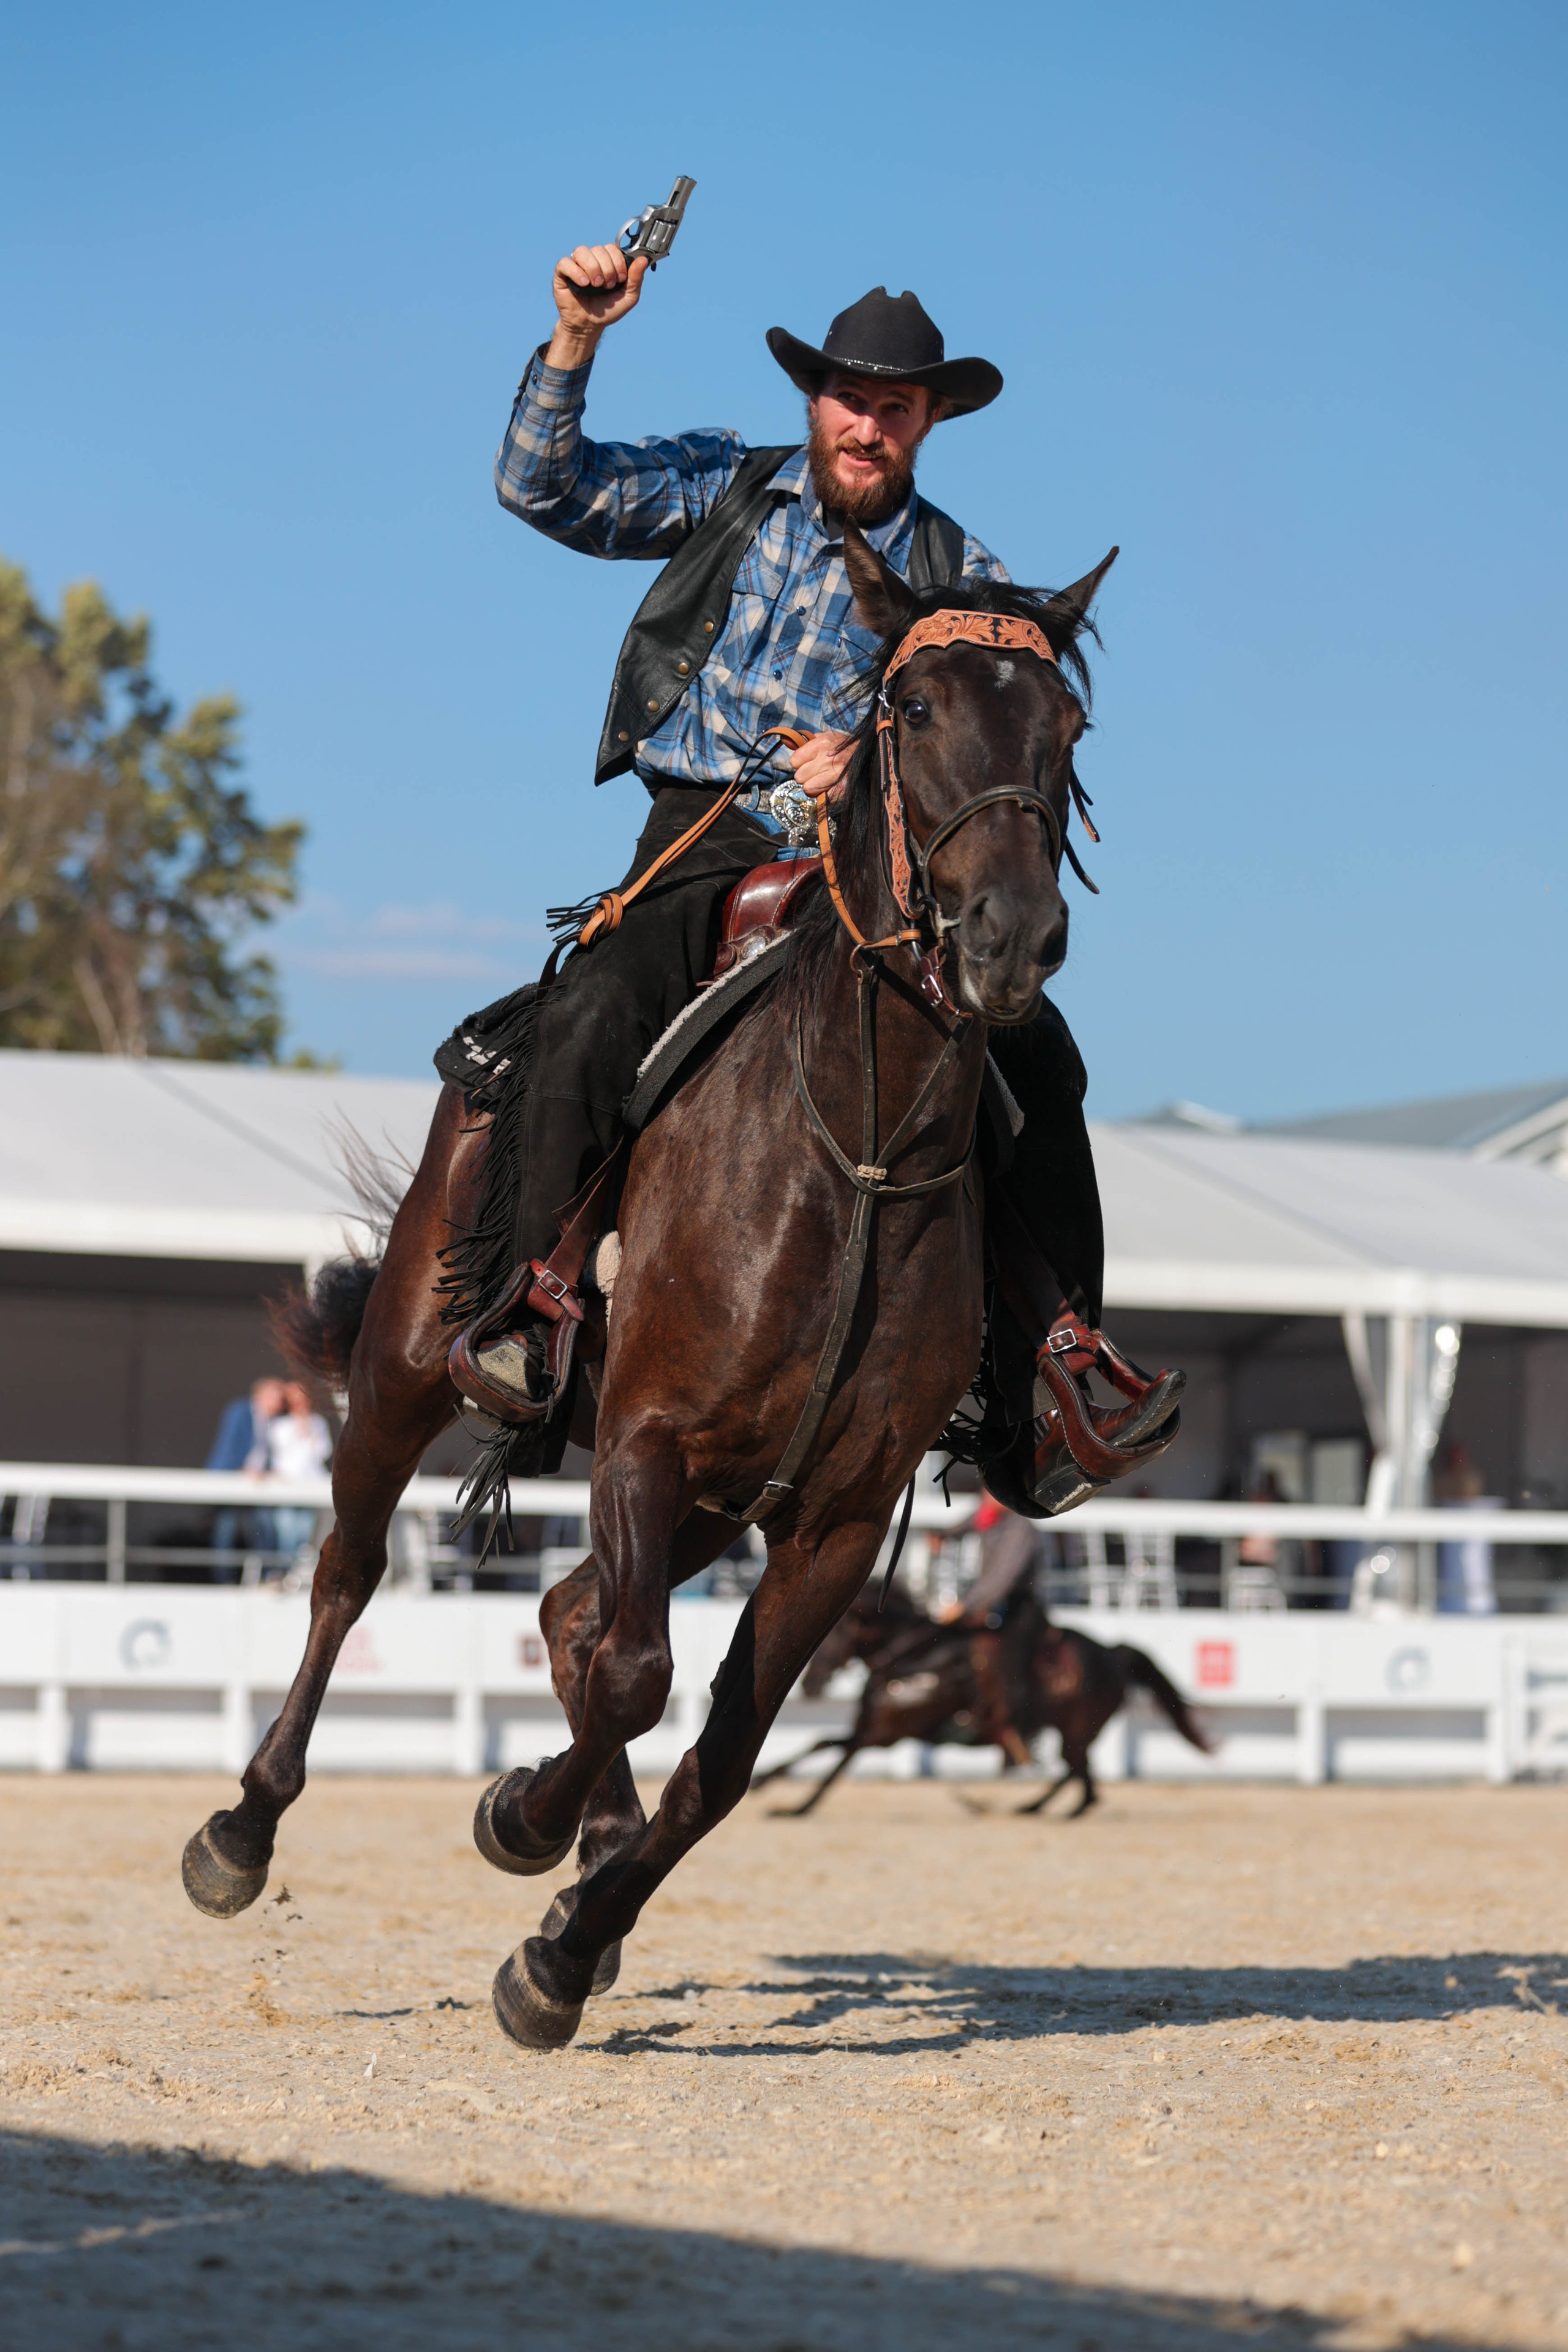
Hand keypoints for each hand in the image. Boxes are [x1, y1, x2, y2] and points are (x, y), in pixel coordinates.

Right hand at [545, 244, 648, 366]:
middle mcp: (591, 259)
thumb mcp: (628, 298)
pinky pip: (565, 263)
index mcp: (606, 261)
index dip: (618, 262)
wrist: (589, 325)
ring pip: (582, 251)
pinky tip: (583, 284)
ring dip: (592, 268)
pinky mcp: (562, 273)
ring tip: (595, 285)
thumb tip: (643, 260)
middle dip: (607, 269)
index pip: (612, 249)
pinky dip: (576, 272)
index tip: (620, 279)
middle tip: (606, 286)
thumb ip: (636, 279)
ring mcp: (576, 265)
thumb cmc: (607, 310)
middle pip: (598, 249)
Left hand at [788, 730, 855, 801]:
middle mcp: (827, 759)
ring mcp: (835, 775)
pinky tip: (831, 786)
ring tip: (823, 780)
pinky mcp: (841, 789)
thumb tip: (785, 741)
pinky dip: (825, 795)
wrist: (868, 757)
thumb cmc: (844, 748)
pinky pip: (821, 798)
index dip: (800, 763)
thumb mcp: (826, 737)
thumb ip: (805, 740)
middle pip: (799, 777)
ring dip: (814, 787)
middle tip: (817, 772)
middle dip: (806, 776)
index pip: (794, 761)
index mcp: (822, 744)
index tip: (808, 763)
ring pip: (808, 789)